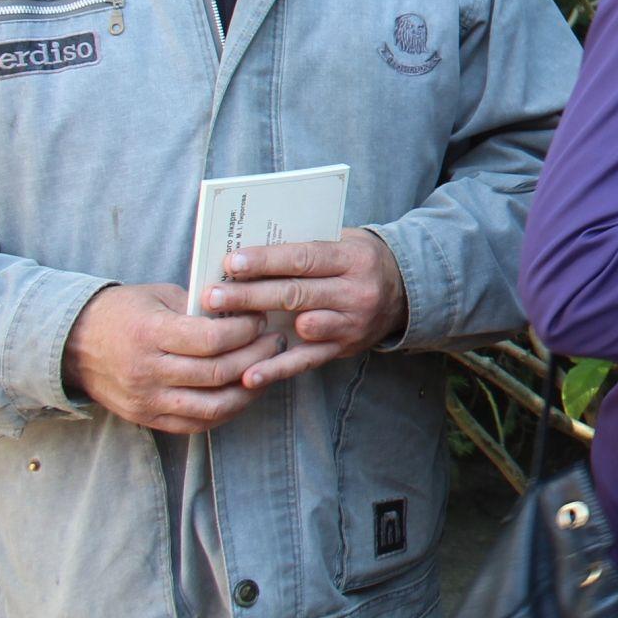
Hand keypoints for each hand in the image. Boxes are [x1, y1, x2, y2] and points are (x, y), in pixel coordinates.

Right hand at [61, 283, 282, 432]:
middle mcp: (148, 371)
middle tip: (276, 342)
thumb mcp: (158, 295)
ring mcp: (147, 400)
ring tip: (266, 368)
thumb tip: (245, 312)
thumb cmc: (122, 312)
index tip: (260, 320)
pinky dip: (227, 411)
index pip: (211, 339)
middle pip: (218, 373)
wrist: (72, 344)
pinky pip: (197, 424)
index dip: (246, 330)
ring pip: (213, 406)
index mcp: (150, 333)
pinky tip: (242, 391)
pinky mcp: (147, 418)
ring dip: (250, 389)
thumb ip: (199, 306)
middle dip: (257, 357)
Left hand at [204, 227, 408, 388]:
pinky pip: (306, 361)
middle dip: (250, 295)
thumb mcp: (343, 241)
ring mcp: (352, 323)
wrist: (405, 291)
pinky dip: (276, 370)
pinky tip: (249, 376)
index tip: (231, 263)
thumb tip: (250, 250)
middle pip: (296, 293)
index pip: (304, 258)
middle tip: (212, 296)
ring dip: (259, 331)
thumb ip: (305, 246)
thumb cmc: (358, 261)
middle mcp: (356, 292)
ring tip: (221, 331)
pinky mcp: (345, 349)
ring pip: (301, 327)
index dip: (266, 260)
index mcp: (353, 258)